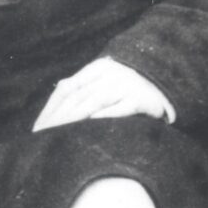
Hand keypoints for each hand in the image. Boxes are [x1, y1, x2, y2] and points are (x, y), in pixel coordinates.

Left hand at [32, 56, 174, 130]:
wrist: (169, 79)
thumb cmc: (131, 85)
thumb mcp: (107, 78)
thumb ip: (85, 86)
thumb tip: (57, 97)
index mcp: (97, 68)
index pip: (66, 88)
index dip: (50, 109)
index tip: (38, 129)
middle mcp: (110, 74)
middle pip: (76, 97)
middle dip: (57, 120)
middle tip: (42, 139)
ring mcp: (126, 85)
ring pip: (93, 103)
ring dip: (73, 121)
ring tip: (58, 138)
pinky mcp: (140, 99)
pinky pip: (117, 110)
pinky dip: (102, 119)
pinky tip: (88, 130)